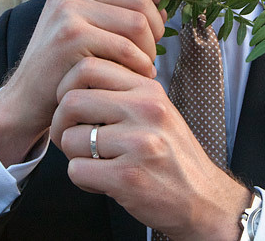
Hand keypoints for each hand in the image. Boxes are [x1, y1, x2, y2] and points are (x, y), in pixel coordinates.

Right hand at [0, 0, 165, 165]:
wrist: (27, 98)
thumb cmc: (66, 64)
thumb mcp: (89, 28)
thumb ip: (120, 12)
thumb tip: (162, 9)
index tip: (156, 0)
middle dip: (155, 27)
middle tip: (152, 50)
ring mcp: (69, 10)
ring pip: (137, 22)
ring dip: (149, 50)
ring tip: (144, 66)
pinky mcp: (72, 36)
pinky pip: (125, 48)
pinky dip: (139, 65)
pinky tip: (137, 76)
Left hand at [51, 57, 249, 240]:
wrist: (203, 198)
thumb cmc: (173, 154)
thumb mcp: (158, 111)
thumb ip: (125, 93)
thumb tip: (77, 79)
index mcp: (149, 89)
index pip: (89, 66)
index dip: (68, 87)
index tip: (73, 107)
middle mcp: (145, 110)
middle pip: (72, 101)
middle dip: (61, 124)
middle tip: (70, 137)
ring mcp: (138, 143)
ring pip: (70, 139)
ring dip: (73, 155)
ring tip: (95, 162)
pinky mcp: (128, 177)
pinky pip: (77, 170)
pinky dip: (82, 179)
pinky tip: (102, 181)